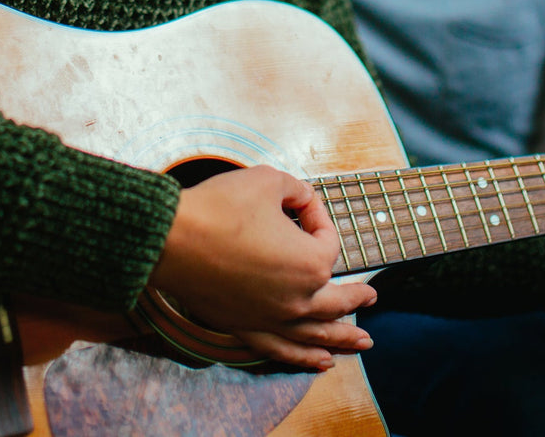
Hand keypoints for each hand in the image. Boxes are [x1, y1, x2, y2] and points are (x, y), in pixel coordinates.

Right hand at [148, 165, 376, 370]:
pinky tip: (318, 362)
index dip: (315, 216)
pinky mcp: (245, 328)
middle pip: (337, 300)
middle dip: (357, 297)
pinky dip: (303, 358)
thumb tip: (302, 199)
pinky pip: (282, 350)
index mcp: (311, 263)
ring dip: (341, 339)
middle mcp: (298, 299)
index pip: (327, 240)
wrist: (172, 238)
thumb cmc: (220, 207)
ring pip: (315, 334)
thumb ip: (295, 189)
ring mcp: (272, 319)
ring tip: (361, 345)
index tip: (297, 201)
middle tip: (372, 298)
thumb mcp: (267, 181)